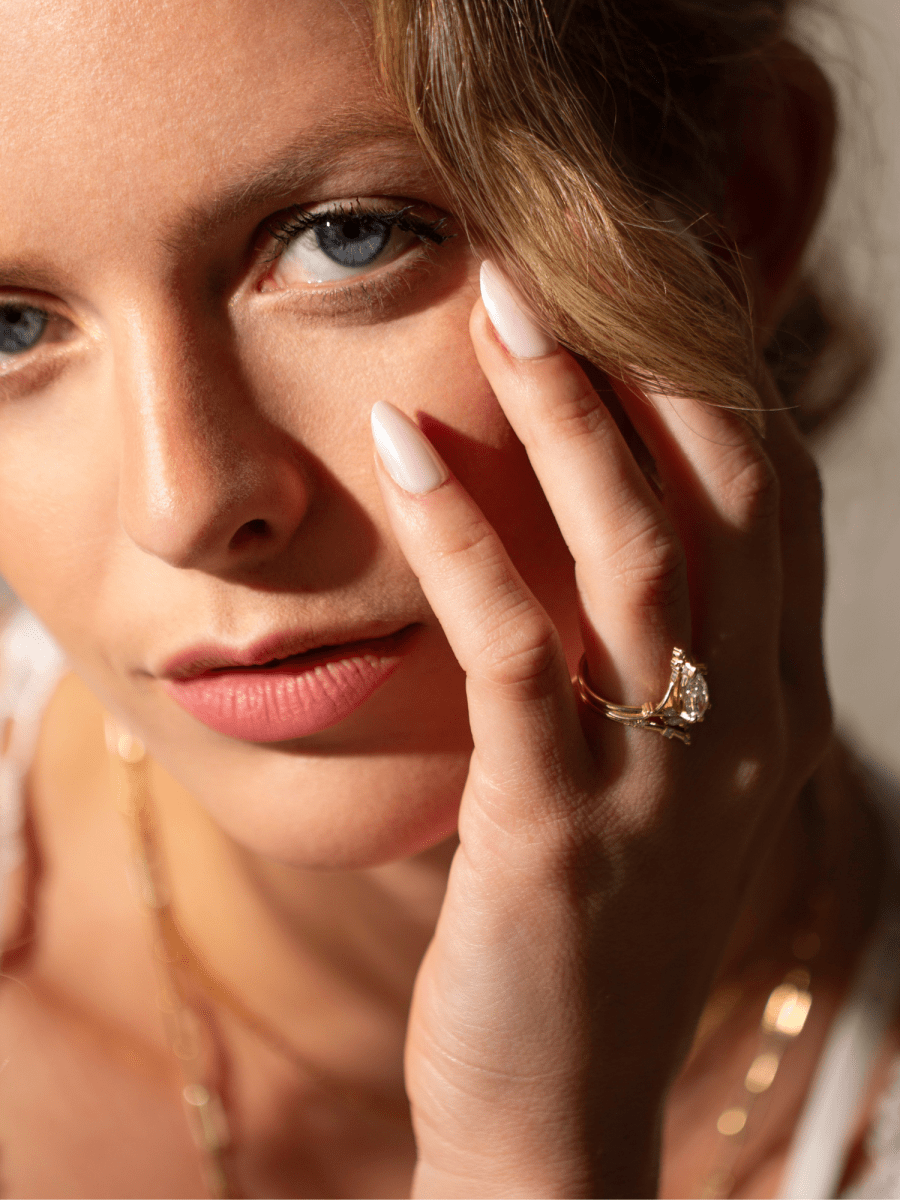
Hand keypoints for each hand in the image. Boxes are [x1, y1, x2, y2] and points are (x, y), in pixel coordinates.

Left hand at [370, 262, 830, 1197]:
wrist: (562, 1110)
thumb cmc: (596, 924)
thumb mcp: (654, 779)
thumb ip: (656, 662)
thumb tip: (603, 530)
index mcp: (770, 704)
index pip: (770, 497)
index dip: (717, 373)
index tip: (649, 277)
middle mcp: (745, 724)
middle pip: (727, 493)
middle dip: (655, 359)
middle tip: (567, 250)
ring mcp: (664, 776)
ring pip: (634, 551)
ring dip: (564, 412)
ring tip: (498, 301)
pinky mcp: (558, 823)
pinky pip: (515, 646)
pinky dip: (460, 536)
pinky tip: (398, 450)